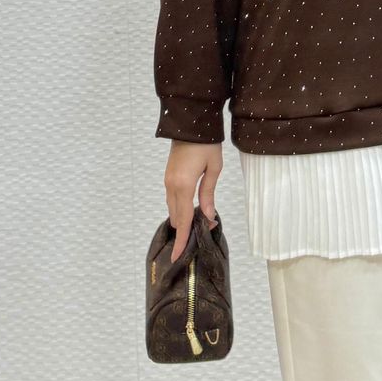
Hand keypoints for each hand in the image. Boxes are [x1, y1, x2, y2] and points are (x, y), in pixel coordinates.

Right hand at [165, 141, 220, 260]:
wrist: (191, 123)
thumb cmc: (206, 144)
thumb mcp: (214, 169)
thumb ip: (208, 194)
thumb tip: (208, 216)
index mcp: (183, 186)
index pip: (183, 220)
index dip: (182, 240)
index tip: (178, 256)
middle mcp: (171, 186)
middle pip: (177, 217)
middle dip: (188, 229)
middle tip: (208, 229)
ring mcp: (168, 181)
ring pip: (173, 209)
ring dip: (184, 218)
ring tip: (202, 220)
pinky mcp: (168, 177)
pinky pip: (172, 199)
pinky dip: (181, 208)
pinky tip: (192, 208)